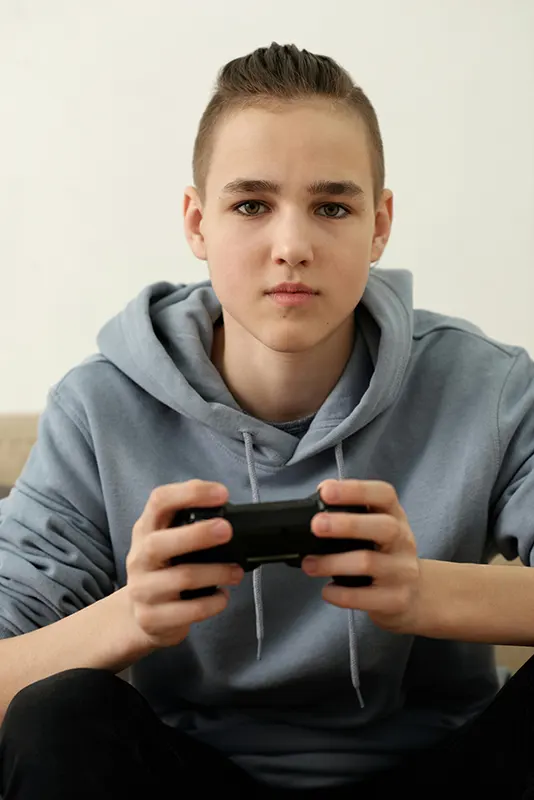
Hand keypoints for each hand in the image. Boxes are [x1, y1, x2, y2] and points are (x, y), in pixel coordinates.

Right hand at [126, 480, 243, 647]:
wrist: (138, 616)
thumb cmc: (163, 569)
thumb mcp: (167, 539)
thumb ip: (189, 522)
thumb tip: (225, 505)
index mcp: (146, 529)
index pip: (159, 501)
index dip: (190, 493)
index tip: (222, 493)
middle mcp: (139, 557)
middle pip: (159, 543)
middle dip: (197, 534)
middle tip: (227, 530)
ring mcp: (142, 590)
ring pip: (181, 578)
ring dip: (217, 572)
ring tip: (236, 572)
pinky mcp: (152, 618)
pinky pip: (189, 611)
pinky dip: (213, 603)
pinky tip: (222, 596)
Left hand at [302, 479, 420, 633]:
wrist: (417, 595)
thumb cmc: (386, 554)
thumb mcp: (376, 526)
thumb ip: (351, 510)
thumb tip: (322, 490)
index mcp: (395, 516)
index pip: (384, 494)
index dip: (355, 490)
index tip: (326, 491)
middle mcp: (403, 541)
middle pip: (384, 527)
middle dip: (347, 524)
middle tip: (316, 525)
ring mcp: (403, 571)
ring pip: (369, 563)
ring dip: (332, 563)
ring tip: (309, 564)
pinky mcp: (397, 599)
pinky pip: (366, 598)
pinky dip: (341, 594)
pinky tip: (327, 591)